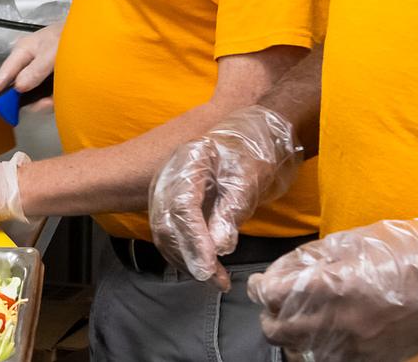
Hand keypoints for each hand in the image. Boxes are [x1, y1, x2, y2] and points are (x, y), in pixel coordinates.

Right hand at [0, 23, 62, 109]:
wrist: (93, 31)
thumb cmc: (69, 36)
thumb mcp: (52, 52)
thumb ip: (36, 70)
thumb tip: (18, 88)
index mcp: (23, 51)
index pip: (4, 74)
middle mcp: (28, 63)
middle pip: (18, 88)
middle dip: (28, 101)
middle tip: (43, 104)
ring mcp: (40, 72)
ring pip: (33, 95)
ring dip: (43, 101)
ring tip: (54, 100)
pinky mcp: (51, 79)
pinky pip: (46, 95)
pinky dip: (52, 99)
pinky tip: (58, 98)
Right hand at [148, 105, 300, 289]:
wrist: (250, 137)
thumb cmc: (252, 152)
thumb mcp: (248, 177)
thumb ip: (232, 210)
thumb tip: (220, 247)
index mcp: (188, 161)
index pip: (182, 206)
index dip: (193, 240)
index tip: (209, 266)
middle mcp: (169, 176)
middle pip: (166, 223)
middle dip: (188, 256)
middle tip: (214, 278)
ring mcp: (166, 191)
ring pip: (165, 234)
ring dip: (187, 261)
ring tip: (215, 279)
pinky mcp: (172, 206)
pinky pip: (172, 235)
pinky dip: (187, 256)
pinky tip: (207, 269)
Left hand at [247, 197, 417, 361]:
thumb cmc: (405, 251)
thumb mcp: (354, 240)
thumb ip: (312, 257)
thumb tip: (282, 271)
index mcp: (331, 284)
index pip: (272, 294)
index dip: (260, 287)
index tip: (260, 284)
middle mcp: (338, 319)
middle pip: (278, 330)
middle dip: (269, 316)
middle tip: (274, 305)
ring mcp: (356, 345)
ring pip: (301, 352)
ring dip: (292, 338)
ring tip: (297, 323)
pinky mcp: (373, 360)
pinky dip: (319, 352)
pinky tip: (323, 338)